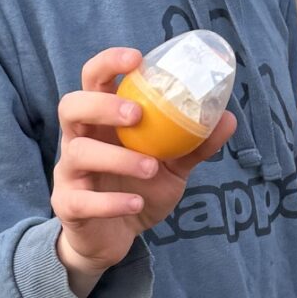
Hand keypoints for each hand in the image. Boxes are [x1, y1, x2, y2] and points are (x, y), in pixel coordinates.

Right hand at [52, 46, 235, 293]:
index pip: (93, 80)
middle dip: (102, 105)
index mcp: (101, 122)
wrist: (116, 239)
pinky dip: (111, 201)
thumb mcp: (172, 166)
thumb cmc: (139, 189)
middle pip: (71, 107)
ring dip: (116, 157)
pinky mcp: (68, 206)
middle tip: (137, 114)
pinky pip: (82, 200)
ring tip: (151, 167)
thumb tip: (228, 117)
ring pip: (78, 153)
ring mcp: (69, 173)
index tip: (137, 58)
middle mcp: (79, 140)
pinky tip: (136, 201)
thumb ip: (194, 143)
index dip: (108, 63)